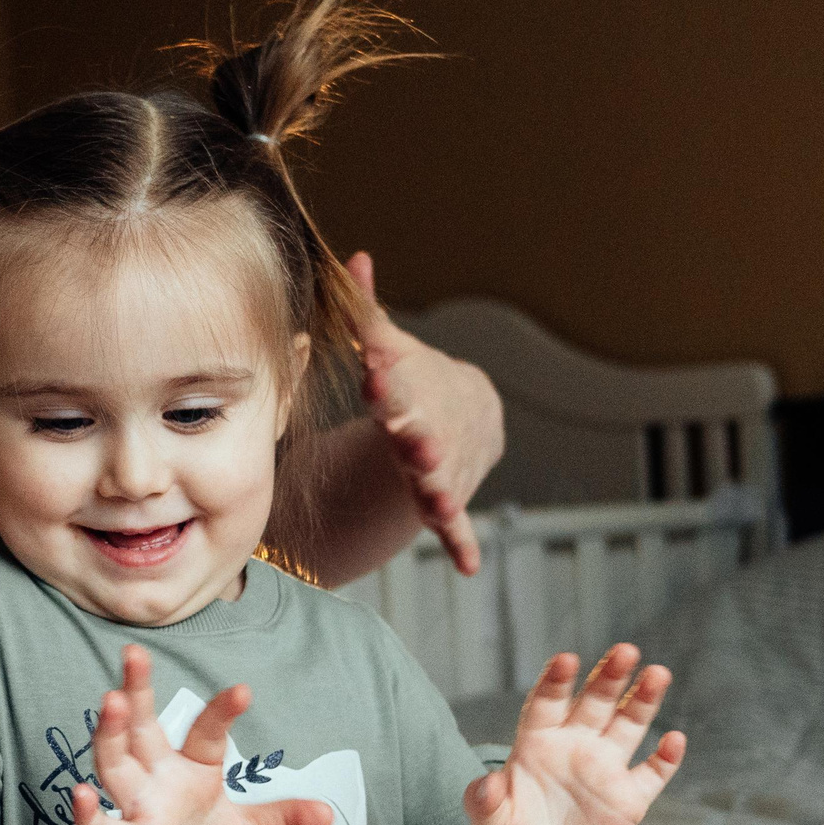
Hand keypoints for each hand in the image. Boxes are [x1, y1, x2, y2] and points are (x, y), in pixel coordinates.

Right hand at [69, 646, 333, 824]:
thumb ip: (284, 821)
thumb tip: (328, 814)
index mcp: (192, 771)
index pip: (206, 734)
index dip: (223, 713)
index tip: (243, 691)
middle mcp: (157, 781)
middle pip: (142, 729)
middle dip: (137, 692)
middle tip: (133, 654)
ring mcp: (137, 811)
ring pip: (116, 765)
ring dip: (110, 735)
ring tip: (110, 702)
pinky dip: (90, 814)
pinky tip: (81, 795)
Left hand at [347, 252, 503, 575]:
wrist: (470, 413)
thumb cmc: (416, 379)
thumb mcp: (394, 348)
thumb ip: (367, 312)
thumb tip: (353, 256)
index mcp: (414, 393)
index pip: (400, 383)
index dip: (387, 378)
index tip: (373, 369)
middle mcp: (433, 432)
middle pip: (426, 435)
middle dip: (419, 437)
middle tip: (413, 441)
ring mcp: (444, 470)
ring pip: (442, 480)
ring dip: (438, 489)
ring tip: (432, 498)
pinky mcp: (448, 503)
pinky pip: (456, 524)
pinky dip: (461, 542)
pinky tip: (468, 567)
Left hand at [464, 646, 684, 824]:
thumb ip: (483, 802)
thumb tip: (484, 783)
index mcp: (537, 743)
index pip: (546, 703)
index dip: (556, 681)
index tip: (566, 660)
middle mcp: (574, 746)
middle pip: (594, 702)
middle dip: (608, 676)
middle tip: (624, 651)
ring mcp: (605, 769)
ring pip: (628, 725)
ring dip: (643, 700)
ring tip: (658, 674)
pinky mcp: (630, 799)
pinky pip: (652, 773)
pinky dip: (665, 758)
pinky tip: (674, 741)